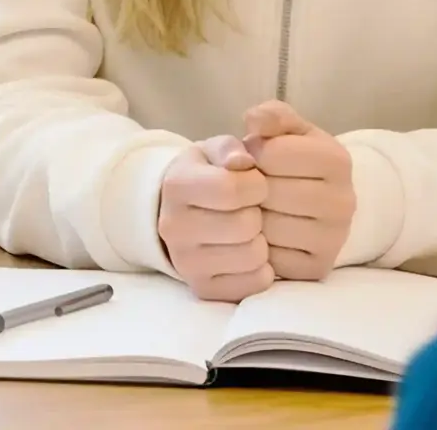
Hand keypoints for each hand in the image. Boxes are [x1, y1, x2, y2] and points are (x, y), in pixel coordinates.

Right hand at [157, 135, 273, 301]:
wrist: (184, 212)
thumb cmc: (209, 176)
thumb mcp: (216, 151)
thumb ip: (231, 148)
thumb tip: (243, 161)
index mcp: (177, 185)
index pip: (232, 189)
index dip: (256, 185)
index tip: (256, 183)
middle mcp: (174, 226)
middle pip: (244, 226)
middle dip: (259, 214)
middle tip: (253, 209)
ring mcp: (185, 262)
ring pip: (252, 257)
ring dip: (262, 242)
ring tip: (252, 231)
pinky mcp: (203, 288)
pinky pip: (254, 284)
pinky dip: (262, 269)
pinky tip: (251, 253)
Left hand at [241, 101, 354, 280]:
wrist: (322, 204)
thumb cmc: (298, 162)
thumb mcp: (291, 131)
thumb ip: (273, 116)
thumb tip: (253, 120)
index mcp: (337, 160)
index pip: (272, 154)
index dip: (254, 154)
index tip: (258, 158)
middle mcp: (344, 202)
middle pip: (269, 193)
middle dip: (252, 188)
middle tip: (254, 187)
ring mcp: (334, 239)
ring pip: (268, 229)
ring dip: (252, 218)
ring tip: (259, 209)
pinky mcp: (319, 268)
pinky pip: (271, 259)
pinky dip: (260, 248)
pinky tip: (266, 234)